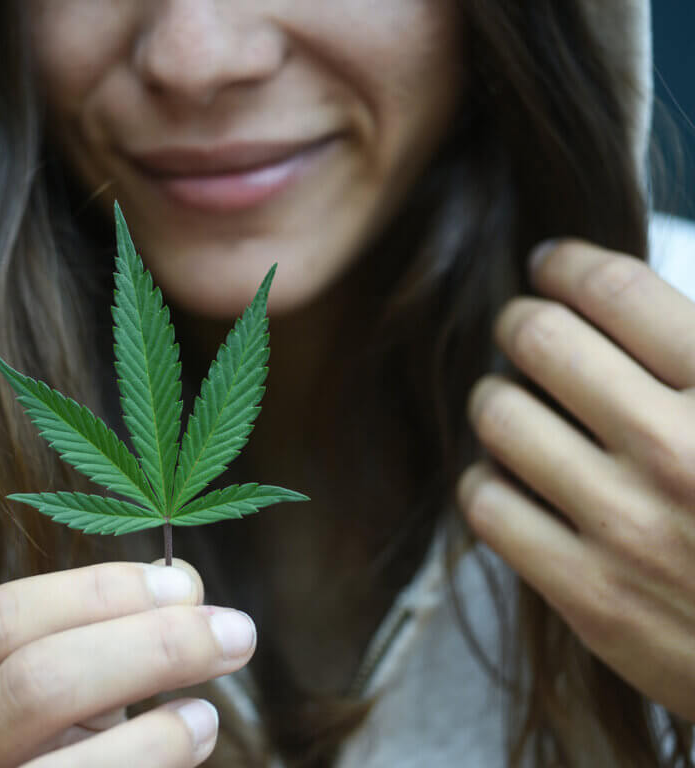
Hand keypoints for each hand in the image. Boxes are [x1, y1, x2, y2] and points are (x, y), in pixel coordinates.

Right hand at [0, 558, 256, 766]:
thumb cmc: (34, 750)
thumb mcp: (47, 683)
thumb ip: (101, 628)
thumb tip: (187, 585)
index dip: (95, 592)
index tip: (183, 585)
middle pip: (36, 683)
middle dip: (149, 646)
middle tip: (234, 631)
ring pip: (72, 764)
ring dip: (163, 728)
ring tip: (211, 707)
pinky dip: (159, 758)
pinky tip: (193, 736)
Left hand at [459, 239, 694, 720]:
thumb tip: (623, 298)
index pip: (615, 290)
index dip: (567, 264)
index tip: (550, 264)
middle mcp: (678, 451)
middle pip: (540, 339)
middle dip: (520, 321)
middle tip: (522, 328)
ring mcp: (629, 526)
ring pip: (499, 415)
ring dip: (496, 397)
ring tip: (511, 403)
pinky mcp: (590, 594)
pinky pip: (487, 505)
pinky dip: (487, 481)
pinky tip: (510, 480)